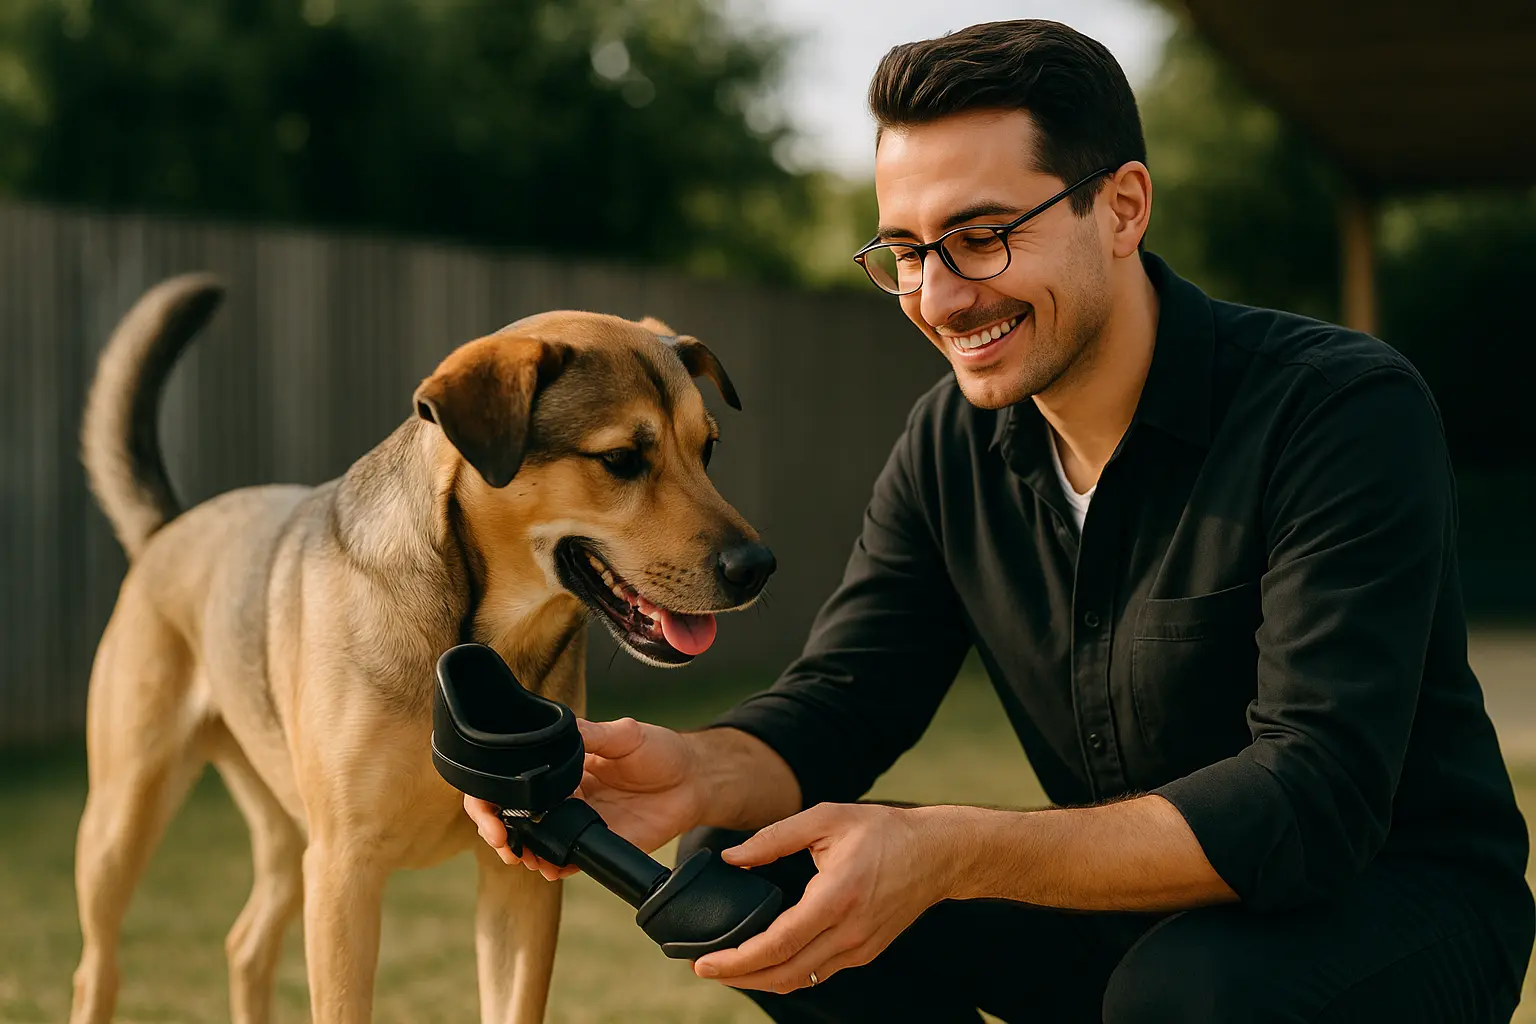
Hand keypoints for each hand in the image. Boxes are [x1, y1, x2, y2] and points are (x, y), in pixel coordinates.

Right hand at [465, 717, 702, 879]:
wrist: (692, 780)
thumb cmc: (660, 751)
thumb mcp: (627, 734)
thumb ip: (596, 735)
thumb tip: (567, 729)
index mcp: (564, 767)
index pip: (517, 778)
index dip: (494, 793)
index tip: (490, 805)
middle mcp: (565, 796)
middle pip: (516, 815)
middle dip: (497, 829)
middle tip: (499, 838)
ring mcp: (579, 822)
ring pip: (537, 842)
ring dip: (522, 851)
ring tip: (521, 855)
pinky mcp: (598, 845)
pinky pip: (569, 861)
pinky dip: (553, 866)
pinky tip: (549, 867)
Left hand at [691, 803, 960, 993]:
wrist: (937, 853)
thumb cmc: (882, 831)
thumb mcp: (825, 818)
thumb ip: (774, 837)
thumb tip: (732, 856)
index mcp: (836, 897)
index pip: (777, 944)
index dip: (736, 960)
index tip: (704, 964)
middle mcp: (848, 932)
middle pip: (783, 974)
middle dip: (739, 978)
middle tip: (705, 970)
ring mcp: (859, 947)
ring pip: (800, 980)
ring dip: (760, 979)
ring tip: (729, 967)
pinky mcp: (865, 952)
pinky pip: (817, 972)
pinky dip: (786, 972)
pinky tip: (767, 959)